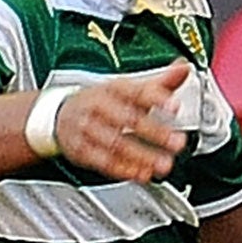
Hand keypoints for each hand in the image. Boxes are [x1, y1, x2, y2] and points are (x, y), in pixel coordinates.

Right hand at [50, 60, 192, 183]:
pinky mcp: (80, 150)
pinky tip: (140, 173)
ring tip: (163, 164)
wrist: (59, 115)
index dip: (156, 98)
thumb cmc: (100, 102)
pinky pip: (102, 161)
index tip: (174, 106)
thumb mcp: (127, 87)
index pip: (136, 91)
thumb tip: (183, 69)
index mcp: (113, 88)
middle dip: (155, 132)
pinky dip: (123, 169)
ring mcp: (87, 128)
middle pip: (128, 118)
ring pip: (116, 143)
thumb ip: (159, 82)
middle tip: (177, 142)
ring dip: (141, 156)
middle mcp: (98, 106)